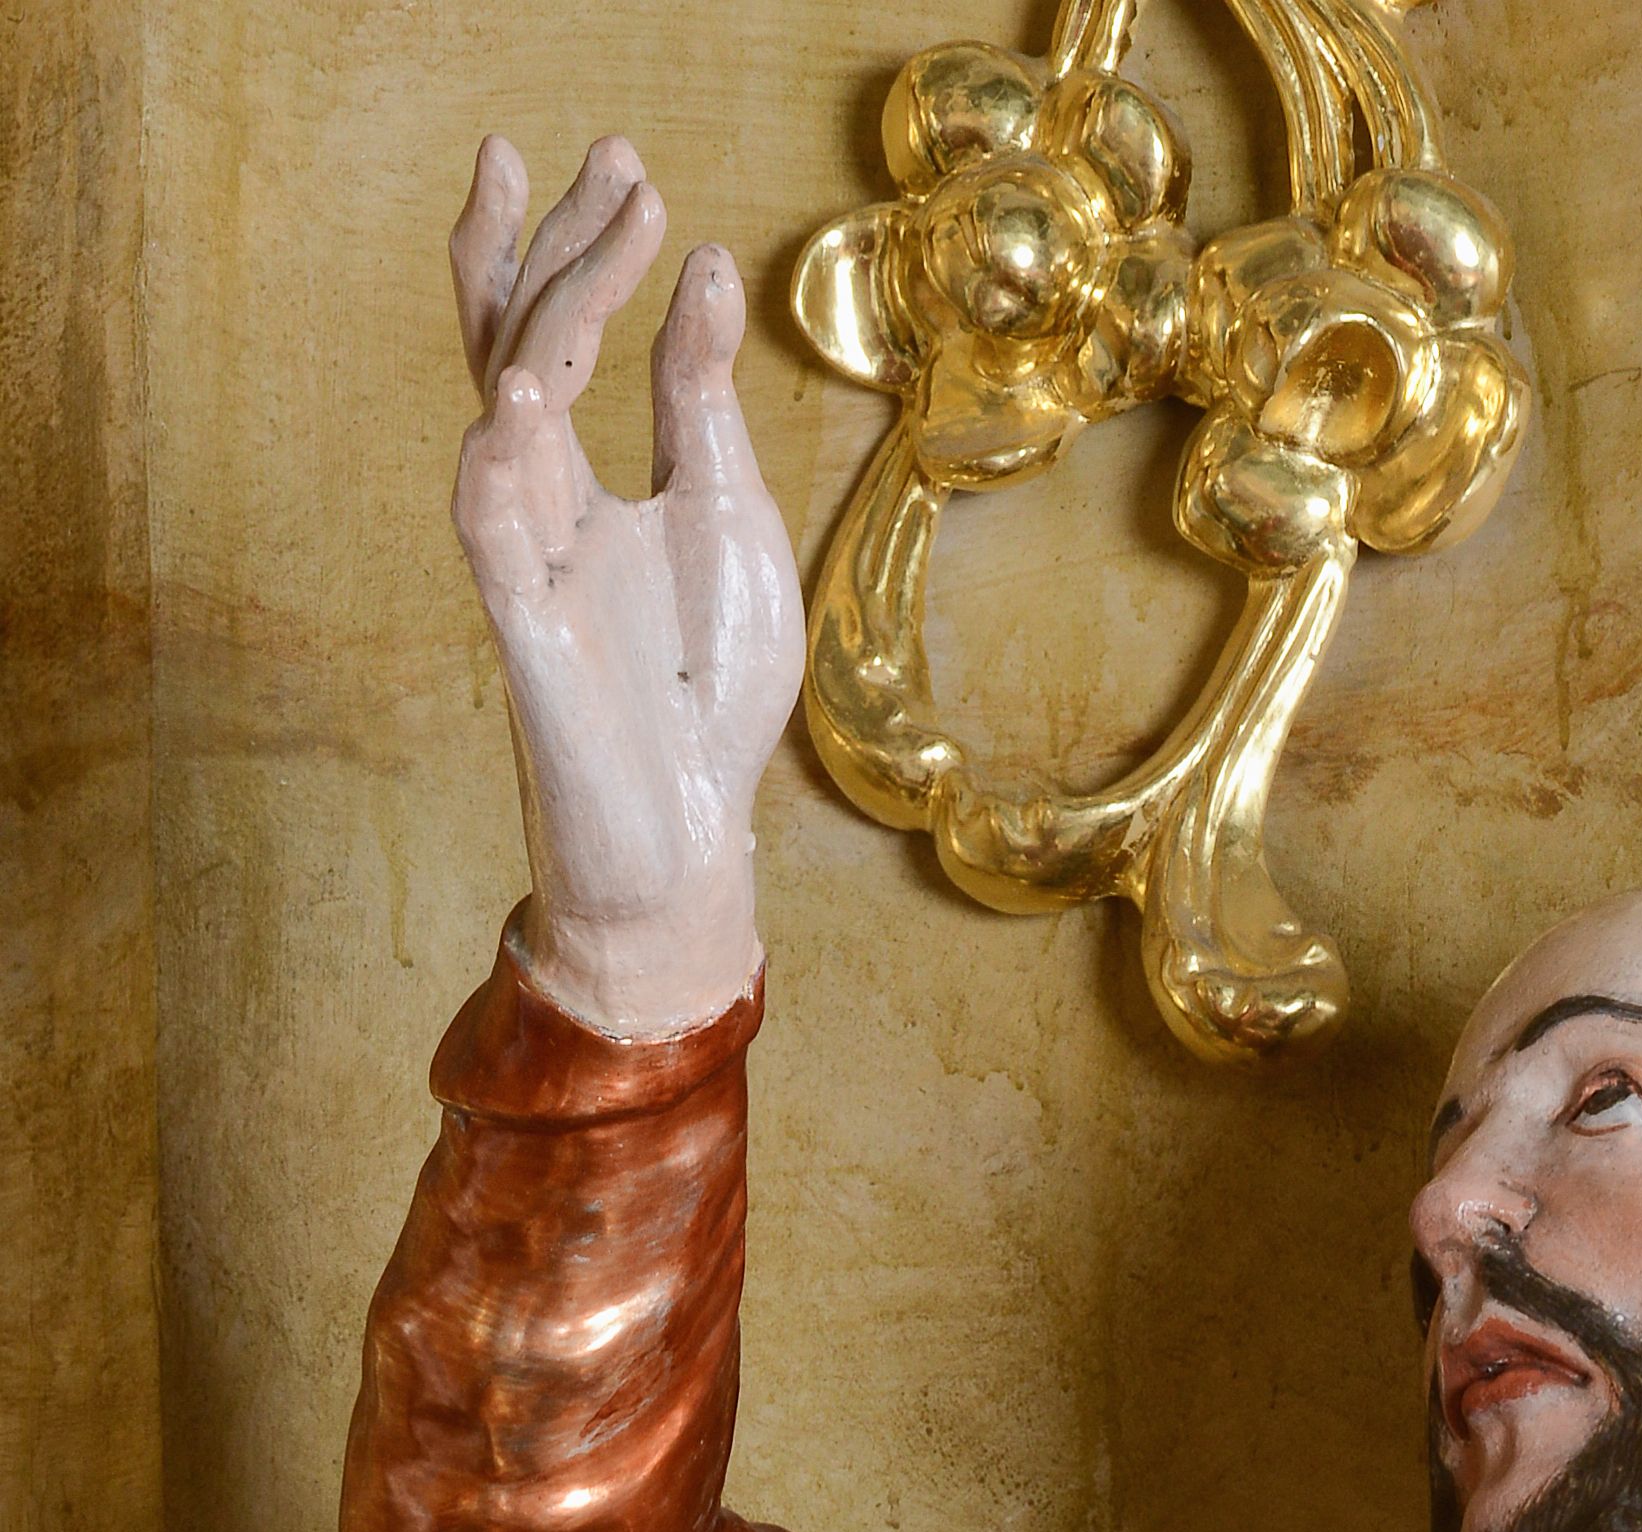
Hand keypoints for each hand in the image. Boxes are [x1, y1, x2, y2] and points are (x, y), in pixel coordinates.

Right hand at [449, 133, 805, 1038]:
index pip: (559, 333)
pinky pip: (490, 536)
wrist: (694, 840)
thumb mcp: (728, 516)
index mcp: (585, 479)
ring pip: (503, 414)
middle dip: (558, 247)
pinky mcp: (528, 636)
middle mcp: (540, 505)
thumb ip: (702, 402)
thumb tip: (709, 266)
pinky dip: (498, 466)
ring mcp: (526, 565)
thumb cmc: (704, 695)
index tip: (628, 166)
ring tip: (583, 232)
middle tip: (612, 160)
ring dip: (541, 323)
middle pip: (517, 343)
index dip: (580, 245)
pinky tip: (519, 398)